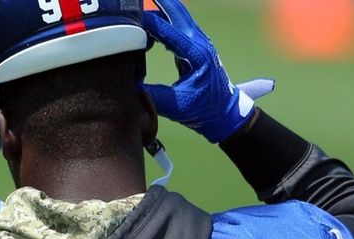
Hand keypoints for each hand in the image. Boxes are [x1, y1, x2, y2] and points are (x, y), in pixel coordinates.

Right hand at [142, 0, 271, 142]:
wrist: (225, 113)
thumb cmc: (204, 110)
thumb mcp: (177, 106)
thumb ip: (154, 95)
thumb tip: (130, 85)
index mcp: (197, 55)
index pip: (168, 31)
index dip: (148, 23)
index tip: (129, 18)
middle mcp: (200, 43)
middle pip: (177, 11)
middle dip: (159, 2)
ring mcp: (199, 41)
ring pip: (179, 14)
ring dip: (161, 7)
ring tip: (139, 4)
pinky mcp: (195, 45)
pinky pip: (178, 23)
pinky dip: (163, 17)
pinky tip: (149, 19)